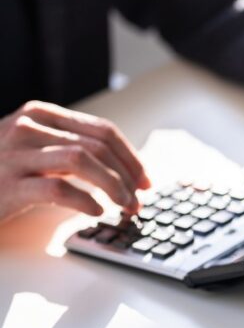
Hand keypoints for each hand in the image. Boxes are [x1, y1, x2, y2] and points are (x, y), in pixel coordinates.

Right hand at [0, 101, 150, 222]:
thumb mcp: (35, 151)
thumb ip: (70, 150)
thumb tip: (121, 169)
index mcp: (42, 115)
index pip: (103, 130)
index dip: (131, 156)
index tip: (145, 179)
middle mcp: (30, 127)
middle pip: (99, 145)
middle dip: (128, 174)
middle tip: (140, 199)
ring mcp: (15, 154)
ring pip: (83, 161)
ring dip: (114, 187)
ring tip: (125, 207)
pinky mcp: (7, 183)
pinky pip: (58, 188)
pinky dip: (85, 201)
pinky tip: (96, 212)